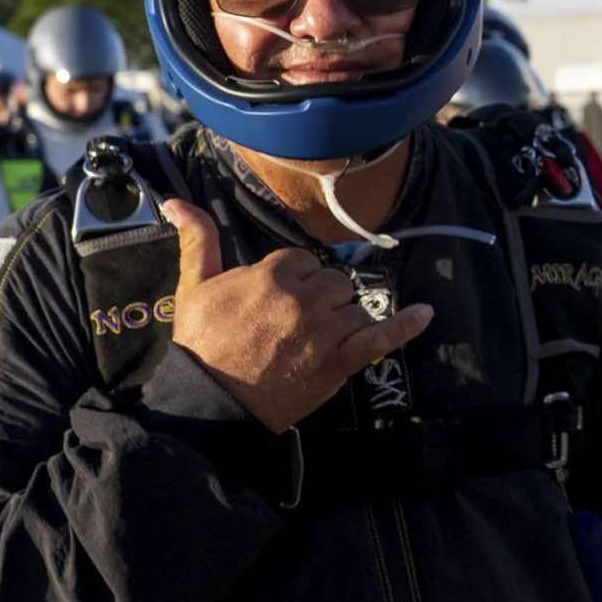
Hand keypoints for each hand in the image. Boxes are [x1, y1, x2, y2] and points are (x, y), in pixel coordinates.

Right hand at [165, 199, 432, 433]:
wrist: (210, 401)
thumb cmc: (201, 342)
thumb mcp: (194, 285)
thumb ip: (198, 239)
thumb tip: (175, 200)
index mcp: (274, 274)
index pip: (303, 260)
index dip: (291, 279)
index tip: (274, 299)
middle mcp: (306, 298)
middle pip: (333, 282)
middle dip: (318, 297)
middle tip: (291, 323)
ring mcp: (327, 331)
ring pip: (354, 307)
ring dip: (343, 318)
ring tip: (315, 338)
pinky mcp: (341, 362)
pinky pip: (382, 338)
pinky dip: (406, 326)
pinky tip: (425, 313)